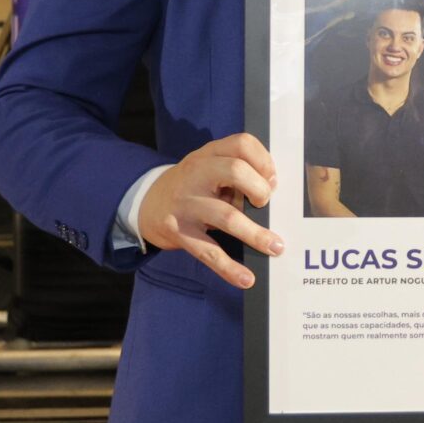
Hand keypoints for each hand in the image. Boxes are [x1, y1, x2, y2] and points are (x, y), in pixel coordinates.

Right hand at [136, 132, 283, 287]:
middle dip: (259, 189)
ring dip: (255, 234)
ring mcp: (186, 203)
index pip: (241, 143)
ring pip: (226, 216)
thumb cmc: (192, 186)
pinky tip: (246, 279)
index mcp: (208, 154)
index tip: (272, 180)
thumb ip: (237, 173)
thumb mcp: (208, 168)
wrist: (147, 203)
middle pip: (235, 171)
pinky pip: (208, 251)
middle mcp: (195, 174)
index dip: (264, 160)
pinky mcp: (179, 231)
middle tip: (265, 204)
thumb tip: (272, 194)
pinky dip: (229, 268)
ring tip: (276, 247)